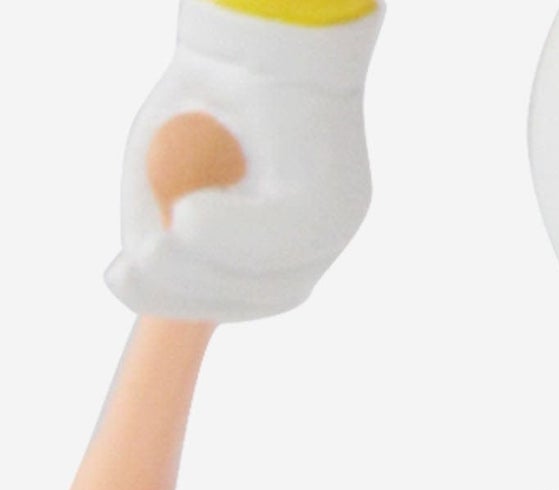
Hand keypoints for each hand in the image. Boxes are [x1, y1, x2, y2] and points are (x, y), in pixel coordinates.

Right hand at [106, 1, 384, 323]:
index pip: (246, 294)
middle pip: (265, 295)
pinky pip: (287, 235)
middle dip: (188, 292)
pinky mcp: (338, 194)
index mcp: (285, 243)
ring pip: (276, 276)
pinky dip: (234, 234)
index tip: (127, 284)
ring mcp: (336, 221)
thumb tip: (141, 278)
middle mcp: (321, 239)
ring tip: (155, 248)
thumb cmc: (211, 89)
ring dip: (205, 268)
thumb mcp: (167, 159)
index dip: (182, 300)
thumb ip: (157, 219)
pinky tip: (190, 219)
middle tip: (130, 270)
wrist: (263, 21)